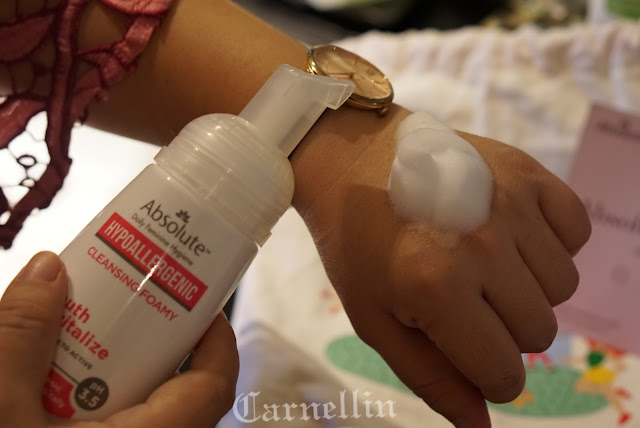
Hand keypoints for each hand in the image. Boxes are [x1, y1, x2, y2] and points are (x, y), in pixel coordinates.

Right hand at [0, 252, 237, 427]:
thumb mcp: (1, 410)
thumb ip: (20, 338)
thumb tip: (48, 270)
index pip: (215, 386)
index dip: (217, 338)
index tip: (199, 300)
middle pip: (181, 388)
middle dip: (154, 341)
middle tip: (126, 302)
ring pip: (144, 406)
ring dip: (117, 366)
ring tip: (81, 330)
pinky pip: (114, 419)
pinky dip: (94, 393)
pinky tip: (54, 375)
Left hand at [296, 109, 590, 426]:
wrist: (351, 163)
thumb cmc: (357, 246)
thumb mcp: (375, 320)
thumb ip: (430, 378)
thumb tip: (482, 424)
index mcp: (438, 290)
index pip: (504, 373)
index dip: (487, 374)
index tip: (464, 347)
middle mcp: (484, 247)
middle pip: (540, 332)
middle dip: (503, 329)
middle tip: (463, 297)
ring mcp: (510, 204)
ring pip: (562, 287)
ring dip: (527, 287)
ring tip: (481, 261)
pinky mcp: (527, 171)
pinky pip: (576, 231)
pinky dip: (551, 243)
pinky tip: (509, 233)